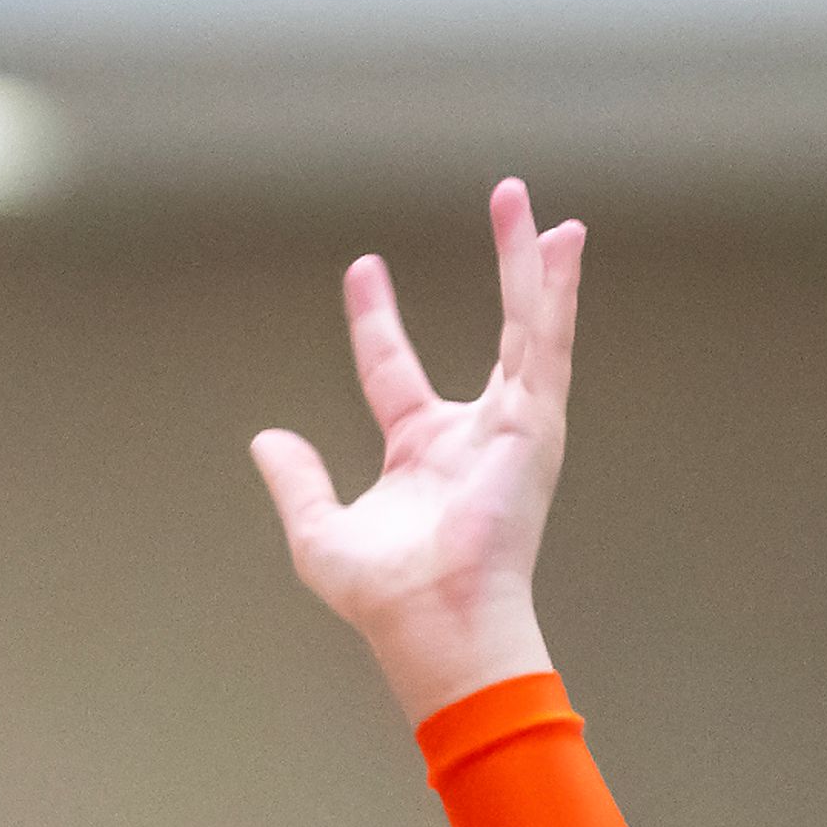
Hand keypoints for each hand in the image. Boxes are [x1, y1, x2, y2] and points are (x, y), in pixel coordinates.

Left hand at [250, 179, 583, 724]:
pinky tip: (561, 246)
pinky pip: (546, 346)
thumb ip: (297, 481)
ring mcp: (510, 427)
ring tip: (535, 207)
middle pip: (494, 331)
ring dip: (534, 265)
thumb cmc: (386, 596)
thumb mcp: (320, 531)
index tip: (363, 269)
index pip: (394, 369)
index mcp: (422, 451)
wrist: (432, 622)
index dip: (376, 321)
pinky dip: (555, 296)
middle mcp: (474, 433)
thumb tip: (265, 439)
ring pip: (529, 327)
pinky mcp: (533, 427)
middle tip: (506, 205)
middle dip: (503, 270)